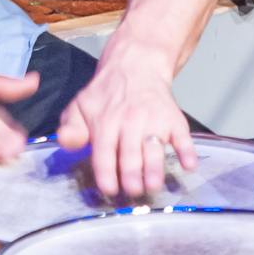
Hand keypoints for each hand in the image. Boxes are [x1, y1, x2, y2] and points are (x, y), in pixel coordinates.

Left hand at [55, 40, 195, 196]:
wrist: (136, 65)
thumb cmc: (107, 94)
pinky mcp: (173, 118)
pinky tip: (189, 164)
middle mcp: (130, 121)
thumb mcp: (80, 107)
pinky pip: (182, 135)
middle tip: (133, 189)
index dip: (106, 171)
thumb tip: (64, 140)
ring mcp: (153, 119)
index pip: (104, 151)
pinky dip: (187, 150)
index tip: (109, 188)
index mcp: (105, 122)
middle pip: (131, 151)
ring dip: (155, 165)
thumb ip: (71, 129)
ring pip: (154, 145)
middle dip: (132, 172)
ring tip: (154, 183)